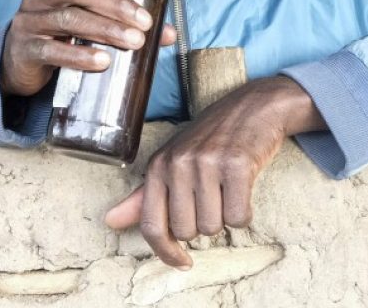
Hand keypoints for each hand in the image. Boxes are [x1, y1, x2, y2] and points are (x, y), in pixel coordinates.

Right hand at [0, 0, 176, 96]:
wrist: (18, 62)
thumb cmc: (61, 35)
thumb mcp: (89, 20)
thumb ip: (125, 21)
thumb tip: (168, 33)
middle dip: (117, 5)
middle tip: (145, 22)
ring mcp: (29, 21)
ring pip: (69, 18)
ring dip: (106, 29)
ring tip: (134, 41)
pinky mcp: (24, 50)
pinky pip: (52, 50)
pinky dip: (80, 55)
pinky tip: (103, 61)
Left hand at [104, 76, 323, 268]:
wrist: (257, 105)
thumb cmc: (214, 136)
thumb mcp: (175, 158)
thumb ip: (144, 195)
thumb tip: (110, 221)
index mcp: (159, 164)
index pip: (152, 225)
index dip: (166, 252)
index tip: (183, 262)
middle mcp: (179, 162)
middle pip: (187, 231)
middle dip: (205, 222)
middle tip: (215, 194)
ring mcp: (208, 162)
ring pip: (213, 227)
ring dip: (226, 216)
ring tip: (229, 188)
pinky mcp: (237, 165)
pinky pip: (238, 217)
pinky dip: (244, 213)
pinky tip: (244, 190)